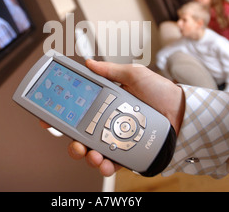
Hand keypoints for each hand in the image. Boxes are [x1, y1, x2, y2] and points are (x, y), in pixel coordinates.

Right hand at [43, 59, 184, 176]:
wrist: (182, 111)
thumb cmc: (160, 91)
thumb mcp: (134, 75)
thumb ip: (111, 71)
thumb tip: (89, 63)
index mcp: (105, 105)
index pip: (78, 112)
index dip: (61, 116)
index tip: (46, 119)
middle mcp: (107, 124)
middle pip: (80, 136)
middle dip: (72, 143)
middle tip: (74, 143)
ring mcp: (116, 140)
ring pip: (92, 152)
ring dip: (86, 156)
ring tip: (92, 155)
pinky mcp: (127, 154)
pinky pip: (111, 163)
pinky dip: (105, 166)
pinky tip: (105, 163)